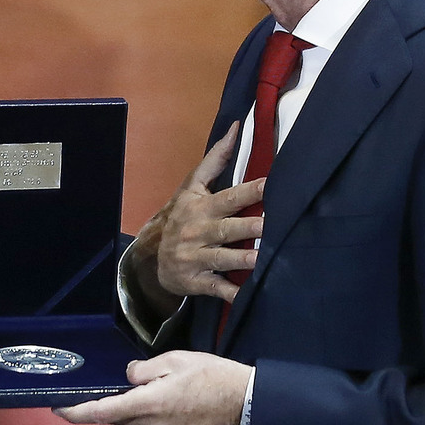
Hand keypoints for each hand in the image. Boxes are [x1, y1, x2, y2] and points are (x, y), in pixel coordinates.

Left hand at [53, 351, 252, 424]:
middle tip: (107, 386)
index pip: (102, 412)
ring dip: (134, 407)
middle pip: (118, 417)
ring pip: (136, 421)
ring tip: (153, 386)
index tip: (58, 409)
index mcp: (148, 405)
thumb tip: (128, 378)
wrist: (245, 402)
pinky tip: (167, 399)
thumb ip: (144, 370)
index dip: (76, 412)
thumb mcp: (175, 360)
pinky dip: (150, 413)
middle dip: (110, 404)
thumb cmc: (211, 375)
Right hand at [133, 123, 264, 309]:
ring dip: (242, 258)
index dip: (249, 191)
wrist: (152, 256)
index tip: (270, 185)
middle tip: (271, 225)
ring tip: (262, 258)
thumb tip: (237, 127)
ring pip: (222, 258)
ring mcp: (196, 257)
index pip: (229, 197)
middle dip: (249, 227)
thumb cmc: (182, 216)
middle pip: (227, 229)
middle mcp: (199, 231)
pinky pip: (215, 288)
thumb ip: (216, 158)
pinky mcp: (197, 281)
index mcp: (202, 207)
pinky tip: (243, 297)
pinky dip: (228, 293)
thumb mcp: (192, 187)